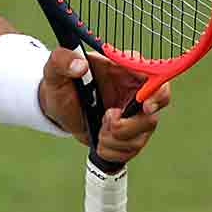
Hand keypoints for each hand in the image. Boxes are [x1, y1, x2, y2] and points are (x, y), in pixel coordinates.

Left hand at [38, 48, 170, 166]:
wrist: (59, 108)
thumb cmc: (62, 84)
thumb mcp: (54, 70)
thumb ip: (61, 60)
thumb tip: (79, 65)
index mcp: (124, 69)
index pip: (154, 77)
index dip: (156, 93)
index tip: (145, 106)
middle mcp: (136, 91)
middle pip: (153, 112)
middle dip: (130, 125)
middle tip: (107, 120)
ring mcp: (136, 114)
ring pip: (141, 134)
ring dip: (115, 139)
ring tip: (98, 129)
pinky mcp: (131, 134)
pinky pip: (132, 149)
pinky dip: (112, 150)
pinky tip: (99, 140)